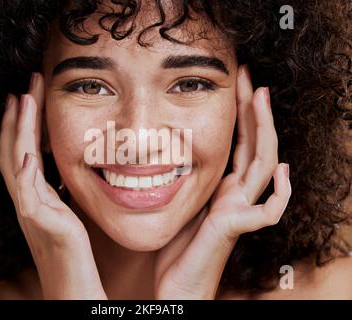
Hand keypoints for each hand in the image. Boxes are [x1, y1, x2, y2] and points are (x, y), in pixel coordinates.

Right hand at [0, 73, 105, 298]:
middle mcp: (26, 197)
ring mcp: (30, 209)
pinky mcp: (40, 224)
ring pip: (15, 164)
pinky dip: (24, 174)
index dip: (22, 122)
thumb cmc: (70, 242)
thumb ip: (59, 187)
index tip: (27, 95)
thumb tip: (62, 168)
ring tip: (21, 102)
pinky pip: (28, 196)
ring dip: (17, 132)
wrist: (71, 276)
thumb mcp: (65, 206)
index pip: (23, 150)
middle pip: (14, 149)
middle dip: (18, 116)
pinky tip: (27, 154)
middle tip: (25, 85)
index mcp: (33, 191)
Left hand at [155, 66, 290, 298]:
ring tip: (262, 100)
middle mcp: (236, 193)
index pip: (239, 141)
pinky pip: (267, 213)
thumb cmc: (179, 245)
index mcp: (224, 185)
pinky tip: (281, 171)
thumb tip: (177, 148)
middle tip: (251, 77)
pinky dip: (279, 194)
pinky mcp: (235, 229)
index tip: (237, 80)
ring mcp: (239, 210)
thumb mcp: (181, 199)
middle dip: (254, 110)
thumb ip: (189, 177)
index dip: (242, 112)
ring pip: (262, 166)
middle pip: (254, 145)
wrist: (178, 284)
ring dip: (265, 133)